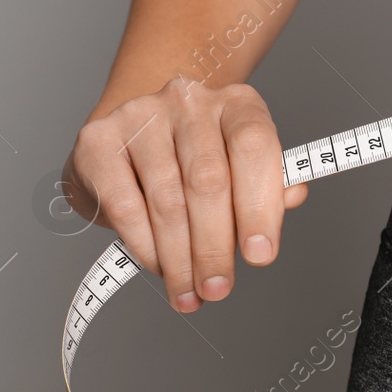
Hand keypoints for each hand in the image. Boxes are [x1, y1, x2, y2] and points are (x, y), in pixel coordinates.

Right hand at [61, 80, 307, 311]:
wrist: (133, 138)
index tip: (260, 256)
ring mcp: (140, 115)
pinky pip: (125, 206)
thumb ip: (269, 184)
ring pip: (167, 201)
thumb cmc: (197, 158)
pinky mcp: (98, 140)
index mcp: (237, 103)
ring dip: (180, 258)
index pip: (254, 146)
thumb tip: (293, 197)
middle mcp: (189, 100)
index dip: (261, 205)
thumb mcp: (240, 166)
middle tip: (218, 289)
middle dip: (215, 247)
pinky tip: (158, 267)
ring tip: (189, 291)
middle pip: (208, 180)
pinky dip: (145, 246)